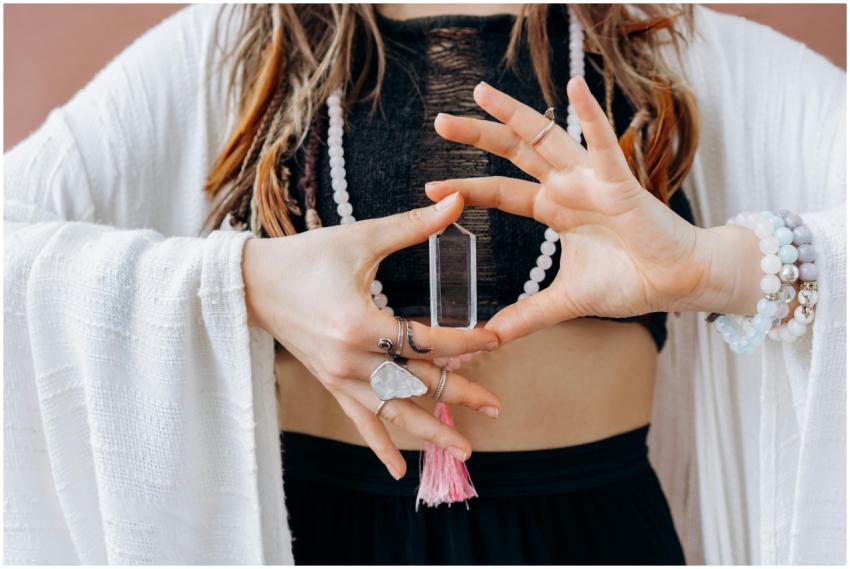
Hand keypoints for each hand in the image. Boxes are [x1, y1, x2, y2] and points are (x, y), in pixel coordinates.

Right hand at [242, 193, 501, 479]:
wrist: (252, 284)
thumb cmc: (306, 258)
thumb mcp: (361, 238)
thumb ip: (412, 226)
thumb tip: (457, 201)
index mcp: (360, 324)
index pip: (425, 341)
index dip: (464, 342)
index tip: (495, 339)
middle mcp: (350, 360)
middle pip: (416, 383)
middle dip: (459, 395)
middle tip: (495, 407)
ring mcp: (338, 379)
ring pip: (392, 412)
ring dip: (429, 431)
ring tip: (464, 449)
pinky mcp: (331, 384)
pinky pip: (360, 421)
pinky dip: (380, 445)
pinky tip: (399, 471)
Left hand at [426, 78, 761, 344]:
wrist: (677, 283)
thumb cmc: (630, 282)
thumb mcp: (566, 301)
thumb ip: (527, 316)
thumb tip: (488, 338)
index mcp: (554, 209)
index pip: (501, 192)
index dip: (467, 187)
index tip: (429, 185)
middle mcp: (567, 187)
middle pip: (514, 153)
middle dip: (477, 136)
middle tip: (440, 122)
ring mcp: (591, 180)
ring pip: (546, 137)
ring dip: (513, 113)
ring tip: (480, 91)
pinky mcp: (620, 183)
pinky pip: (603, 145)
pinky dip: (590, 115)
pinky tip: (574, 85)